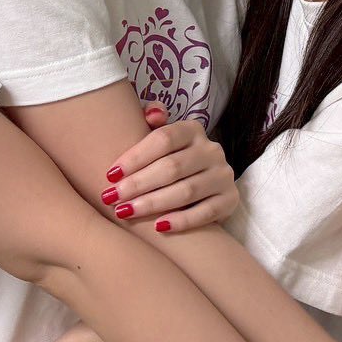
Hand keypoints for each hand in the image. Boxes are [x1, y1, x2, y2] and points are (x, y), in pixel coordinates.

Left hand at [101, 106, 239, 232]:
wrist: (202, 184)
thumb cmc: (168, 159)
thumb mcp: (161, 136)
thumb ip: (153, 120)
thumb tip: (152, 114)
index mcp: (193, 130)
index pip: (163, 139)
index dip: (136, 156)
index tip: (110, 174)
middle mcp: (211, 150)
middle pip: (172, 167)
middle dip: (138, 183)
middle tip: (112, 197)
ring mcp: (223, 175)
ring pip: (186, 191)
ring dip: (153, 203)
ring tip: (126, 212)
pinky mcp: (230, 200)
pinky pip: (206, 212)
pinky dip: (182, 220)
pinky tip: (158, 227)